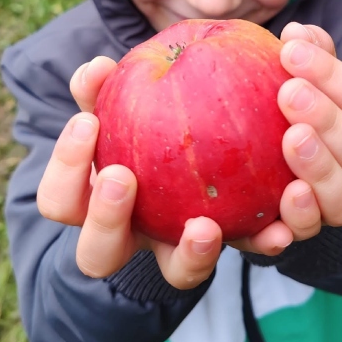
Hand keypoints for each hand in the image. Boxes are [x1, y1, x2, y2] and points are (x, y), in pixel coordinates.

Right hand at [36, 56, 291, 290]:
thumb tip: (95, 68)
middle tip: (123, 178)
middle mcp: (139, 238)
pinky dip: (266, 238)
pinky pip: (252, 249)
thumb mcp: (134, 100)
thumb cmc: (162, 117)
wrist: (236, 148)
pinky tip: (280, 222)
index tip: (87, 121)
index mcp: (101, 203)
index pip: (61, 201)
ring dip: (191, 254)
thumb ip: (111, 88)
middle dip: (105, 220)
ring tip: (205, 227)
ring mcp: (188, 251)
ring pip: (180, 273)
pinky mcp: (244, 243)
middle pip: (99, 255)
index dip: (66, 168)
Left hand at [273, 21, 341, 242]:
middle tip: (289, 92)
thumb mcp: (307, 85)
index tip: (289, 50)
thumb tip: (297, 32)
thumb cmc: (297, 117)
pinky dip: (300, 218)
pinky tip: (285, 198)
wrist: (288, 186)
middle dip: (328, 119)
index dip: (332, 75)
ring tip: (292, 140)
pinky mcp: (308, 233)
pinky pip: (310, 233)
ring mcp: (341, 204)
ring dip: (320, 168)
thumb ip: (309, 58)